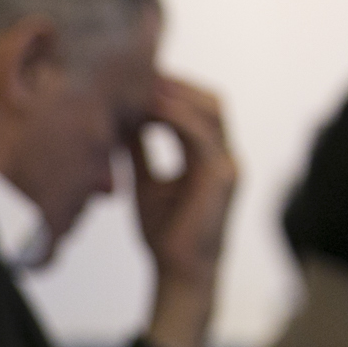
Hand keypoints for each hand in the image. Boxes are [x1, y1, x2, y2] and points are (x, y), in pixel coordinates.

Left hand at [134, 75, 237, 346]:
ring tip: (142, 85)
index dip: (171, 90)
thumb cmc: (164, 233)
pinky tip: (149, 111)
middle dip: (177, 83)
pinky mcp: (223, 177)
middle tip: (139, 74)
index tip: (136, 79)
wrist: (177, 272)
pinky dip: (177, 117)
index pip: (197, 107)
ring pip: (211, 109)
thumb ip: (138, 152)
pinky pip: (203, 134)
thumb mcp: (144, 182)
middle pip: (209, 99)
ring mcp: (228, 163)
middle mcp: (224, 154)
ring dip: (177, 94)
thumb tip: (119, 123)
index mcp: (209, 155)